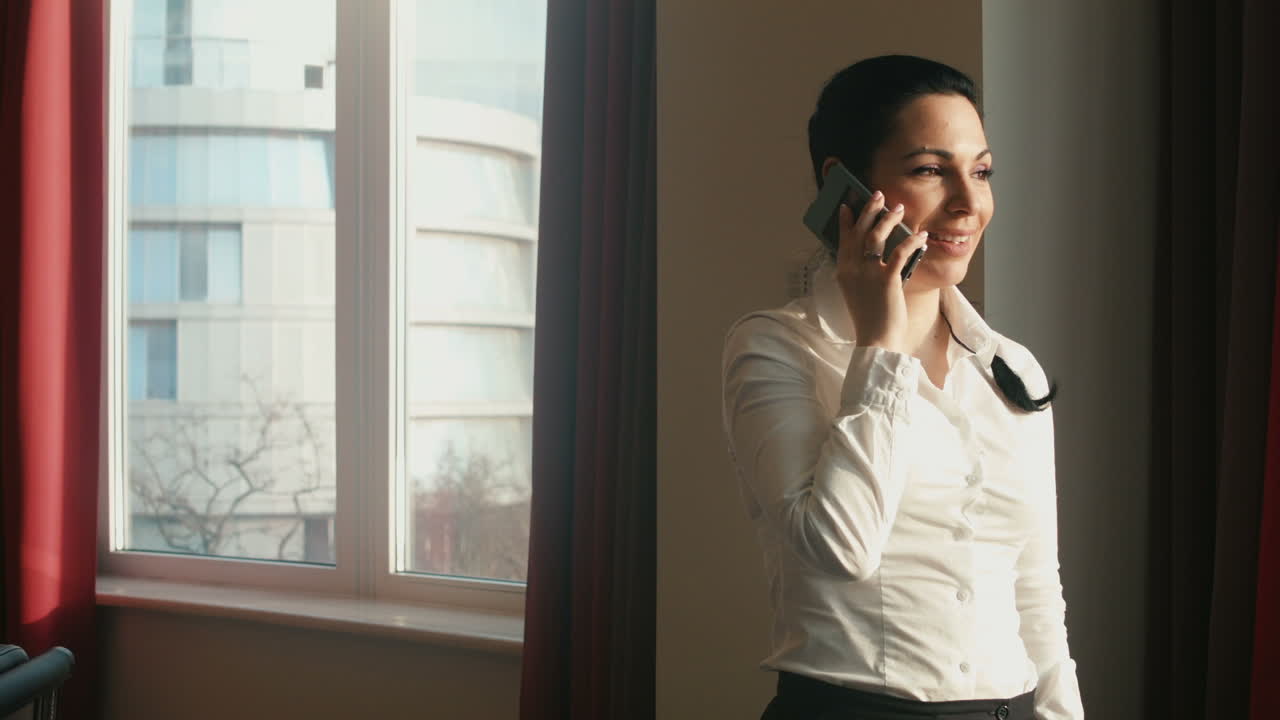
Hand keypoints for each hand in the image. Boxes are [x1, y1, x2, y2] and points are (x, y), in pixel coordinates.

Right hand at [834, 190, 929, 354]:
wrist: (876, 340)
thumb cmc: (870, 319)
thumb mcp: (858, 293)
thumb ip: (860, 272)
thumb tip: (874, 253)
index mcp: (843, 272)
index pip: (843, 240)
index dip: (847, 221)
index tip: (849, 206)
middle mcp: (852, 269)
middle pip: (860, 232)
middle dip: (869, 210)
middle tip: (879, 196)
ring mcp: (868, 274)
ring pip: (876, 236)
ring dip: (888, 219)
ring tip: (899, 208)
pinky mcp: (886, 279)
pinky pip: (900, 252)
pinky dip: (912, 241)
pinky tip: (921, 236)